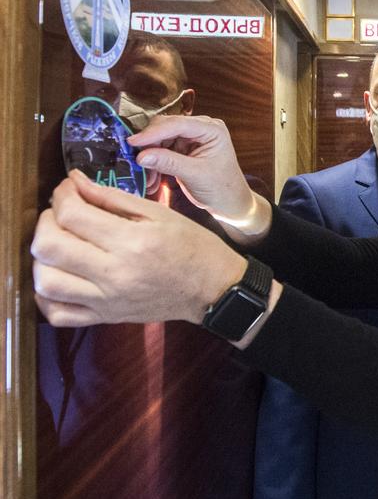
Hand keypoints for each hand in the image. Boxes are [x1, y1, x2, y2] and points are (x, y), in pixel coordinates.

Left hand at [31, 171, 246, 326]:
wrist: (214, 289)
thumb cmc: (193, 248)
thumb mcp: (159, 213)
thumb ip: (113, 197)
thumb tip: (76, 182)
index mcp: (132, 242)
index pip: (72, 215)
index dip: (62, 195)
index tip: (69, 188)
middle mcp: (115, 273)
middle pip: (49, 246)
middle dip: (46, 222)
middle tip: (61, 214)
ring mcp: (107, 300)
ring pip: (46, 281)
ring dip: (42, 257)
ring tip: (59, 245)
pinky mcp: (106, 317)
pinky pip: (56, 313)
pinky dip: (45, 295)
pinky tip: (59, 276)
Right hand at [128, 114, 257, 224]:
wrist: (229, 202)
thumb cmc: (222, 188)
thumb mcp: (195, 175)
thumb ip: (169, 163)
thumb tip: (141, 156)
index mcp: (211, 129)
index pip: (177, 124)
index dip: (153, 132)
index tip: (132, 142)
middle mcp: (200, 128)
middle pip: (164, 128)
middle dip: (149, 146)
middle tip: (135, 163)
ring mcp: (190, 138)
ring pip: (158, 140)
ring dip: (149, 158)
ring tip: (147, 180)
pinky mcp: (181, 148)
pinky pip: (159, 150)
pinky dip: (153, 164)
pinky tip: (151, 180)